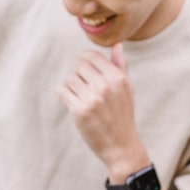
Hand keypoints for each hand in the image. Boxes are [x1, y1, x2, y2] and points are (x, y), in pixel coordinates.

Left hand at [56, 43, 146, 174]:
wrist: (121, 145)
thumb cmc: (123, 114)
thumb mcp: (127, 89)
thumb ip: (121, 65)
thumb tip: (117, 45)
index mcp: (118, 78)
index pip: (91, 56)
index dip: (86, 62)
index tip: (86, 72)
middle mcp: (105, 85)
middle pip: (79, 66)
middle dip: (80, 75)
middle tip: (86, 88)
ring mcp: (92, 98)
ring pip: (70, 78)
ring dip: (72, 86)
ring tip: (80, 96)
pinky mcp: (79, 111)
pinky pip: (62, 91)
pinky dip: (64, 95)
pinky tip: (72, 101)